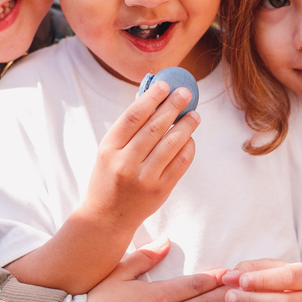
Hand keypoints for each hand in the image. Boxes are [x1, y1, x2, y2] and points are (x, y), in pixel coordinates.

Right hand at [81, 82, 198, 226]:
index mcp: (109, 148)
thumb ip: (128, 127)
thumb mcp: (109, 150)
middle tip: (186, 93)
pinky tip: (190, 138)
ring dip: (186, 126)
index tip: (165, 85)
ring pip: (171, 144)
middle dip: (173, 107)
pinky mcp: (159, 191)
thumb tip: (151, 97)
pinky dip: (188, 147)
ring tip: (194, 115)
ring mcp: (143, 178)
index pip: (133, 116)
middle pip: (155, 127)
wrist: (107, 216)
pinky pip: (180, 164)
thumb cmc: (108, 176)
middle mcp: (125, 163)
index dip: (151, 98)